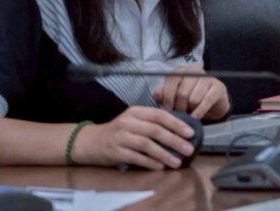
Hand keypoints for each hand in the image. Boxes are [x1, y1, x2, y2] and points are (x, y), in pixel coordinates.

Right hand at [70, 106, 196, 169]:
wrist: (90, 141)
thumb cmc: (118, 131)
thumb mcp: (134, 119)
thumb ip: (152, 121)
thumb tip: (180, 129)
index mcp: (136, 112)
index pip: (159, 115)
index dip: (176, 124)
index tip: (190, 132)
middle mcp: (128, 123)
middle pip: (155, 130)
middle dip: (174, 140)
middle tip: (189, 148)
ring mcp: (120, 138)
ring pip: (146, 145)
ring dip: (164, 154)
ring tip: (177, 161)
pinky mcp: (115, 152)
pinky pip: (136, 158)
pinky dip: (150, 162)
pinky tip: (160, 166)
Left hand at [152, 66, 229, 120]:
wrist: (211, 105)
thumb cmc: (188, 100)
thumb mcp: (173, 97)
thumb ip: (163, 95)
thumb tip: (157, 92)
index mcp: (181, 70)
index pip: (171, 80)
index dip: (167, 97)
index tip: (167, 109)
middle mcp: (194, 70)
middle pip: (182, 92)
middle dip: (178, 107)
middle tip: (179, 114)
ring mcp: (208, 77)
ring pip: (193, 98)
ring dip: (189, 110)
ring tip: (188, 114)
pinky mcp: (218, 87)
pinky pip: (206, 101)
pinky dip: (199, 112)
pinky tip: (196, 117)